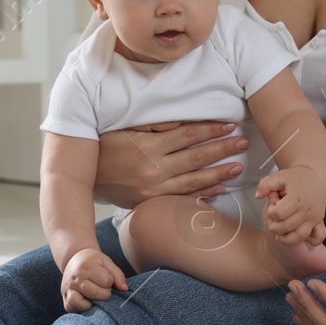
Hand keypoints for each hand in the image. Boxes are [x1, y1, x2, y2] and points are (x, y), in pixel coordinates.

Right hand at [60, 248, 129, 312]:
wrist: (73, 260)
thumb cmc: (92, 262)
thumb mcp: (106, 262)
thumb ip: (117, 274)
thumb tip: (124, 289)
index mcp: (85, 267)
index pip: (106, 281)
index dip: (110, 281)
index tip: (106, 278)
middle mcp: (74, 279)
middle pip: (95, 294)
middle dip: (104, 293)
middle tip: (101, 288)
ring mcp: (68, 290)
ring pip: (81, 304)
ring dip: (92, 303)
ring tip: (94, 296)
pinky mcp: (65, 300)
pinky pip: (73, 309)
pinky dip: (82, 308)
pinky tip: (87, 301)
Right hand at [94, 121, 249, 209]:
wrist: (83, 176)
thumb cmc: (104, 147)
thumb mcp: (123, 128)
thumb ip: (152, 124)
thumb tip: (180, 122)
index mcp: (148, 146)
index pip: (188, 135)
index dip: (211, 129)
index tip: (229, 124)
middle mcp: (153, 169)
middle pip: (196, 157)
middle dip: (222, 149)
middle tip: (243, 142)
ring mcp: (153, 189)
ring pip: (194, 181)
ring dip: (219, 174)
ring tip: (237, 167)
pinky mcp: (151, 202)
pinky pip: (182, 199)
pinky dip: (202, 195)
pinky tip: (219, 190)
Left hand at [256, 167, 325, 245]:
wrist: (314, 176)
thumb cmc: (295, 178)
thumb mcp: (278, 176)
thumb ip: (265, 185)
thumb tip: (257, 196)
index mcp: (295, 198)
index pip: (279, 214)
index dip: (271, 212)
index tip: (273, 207)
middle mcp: (306, 210)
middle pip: (287, 227)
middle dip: (274, 226)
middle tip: (273, 220)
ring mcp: (314, 217)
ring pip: (300, 236)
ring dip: (286, 238)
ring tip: (279, 234)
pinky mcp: (319, 221)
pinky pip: (318, 237)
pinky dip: (310, 241)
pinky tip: (298, 235)